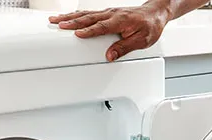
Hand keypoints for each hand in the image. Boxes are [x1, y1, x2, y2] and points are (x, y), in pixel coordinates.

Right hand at [49, 3, 169, 61]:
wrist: (155, 14)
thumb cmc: (150, 27)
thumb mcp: (141, 41)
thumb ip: (124, 48)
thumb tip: (110, 56)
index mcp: (120, 21)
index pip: (101, 27)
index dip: (89, 31)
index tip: (77, 34)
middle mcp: (112, 14)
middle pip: (88, 18)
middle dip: (71, 21)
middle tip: (57, 24)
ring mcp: (108, 12)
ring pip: (86, 14)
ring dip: (70, 17)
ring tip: (56, 20)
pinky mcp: (107, 13)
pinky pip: (89, 13)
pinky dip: (77, 15)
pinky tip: (69, 17)